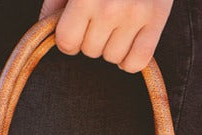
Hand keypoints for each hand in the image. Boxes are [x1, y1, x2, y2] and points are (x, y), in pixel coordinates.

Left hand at [37, 0, 173, 72]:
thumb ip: (55, 1)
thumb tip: (44, 29)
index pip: (67, 42)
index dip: (68, 36)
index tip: (76, 26)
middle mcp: (111, 7)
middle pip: (90, 51)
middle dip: (91, 37)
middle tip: (101, 16)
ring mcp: (136, 14)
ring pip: (113, 58)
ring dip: (112, 46)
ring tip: (117, 22)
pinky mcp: (157, 18)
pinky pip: (137, 62)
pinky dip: (131, 59)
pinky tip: (129, 42)